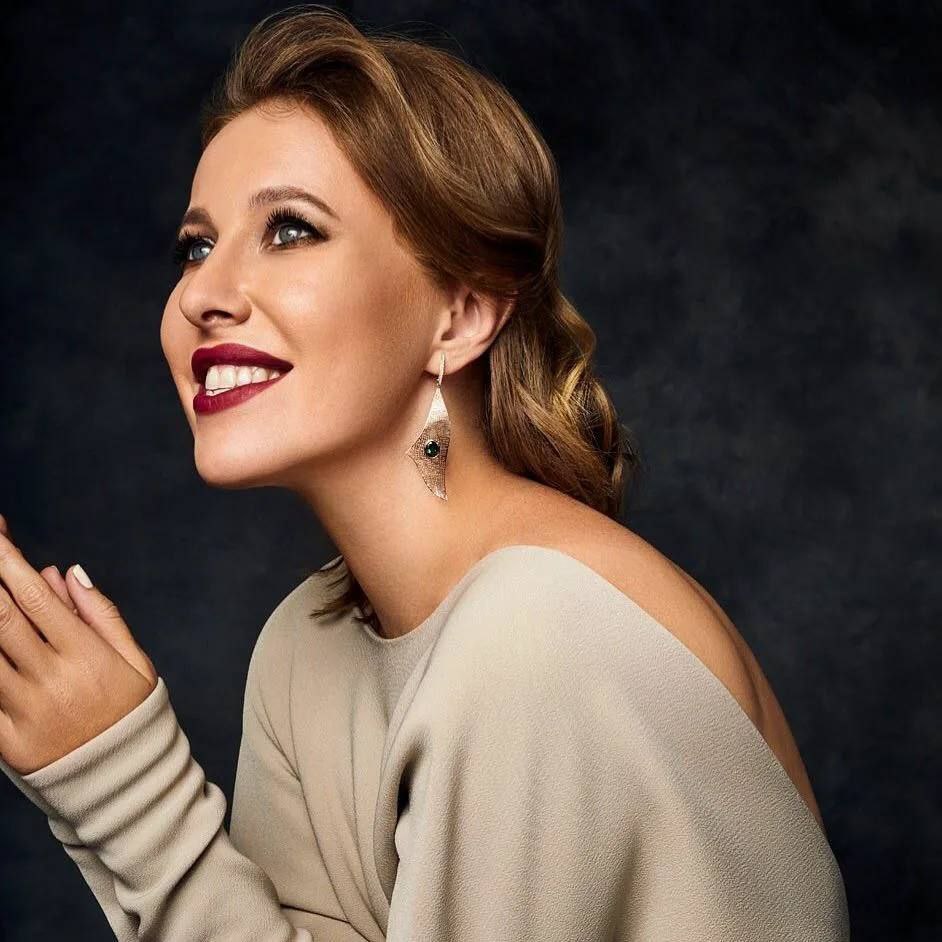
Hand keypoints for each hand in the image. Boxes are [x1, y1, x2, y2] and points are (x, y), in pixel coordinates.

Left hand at [0, 514, 157, 775]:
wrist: (127, 786)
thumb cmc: (134, 714)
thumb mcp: (135, 661)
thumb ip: (101, 615)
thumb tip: (66, 573)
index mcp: (86, 656)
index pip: (37, 598)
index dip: (10, 562)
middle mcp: (51, 680)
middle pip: (2, 619)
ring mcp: (24, 712)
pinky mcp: (6, 742)